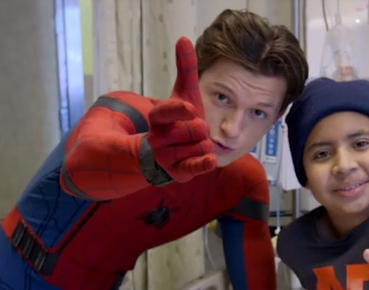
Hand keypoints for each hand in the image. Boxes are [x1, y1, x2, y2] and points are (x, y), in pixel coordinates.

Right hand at [147, 37, 215, 182]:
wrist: (173, 149)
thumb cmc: (181, 118)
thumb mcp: (185, 93)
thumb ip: (186, 69)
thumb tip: (184, 38)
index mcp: (158, 118)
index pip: (162, 113)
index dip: (176, 111)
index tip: (191, 108)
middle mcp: (158, 138)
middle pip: (188, 132)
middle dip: (199, 129)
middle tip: (200, 128)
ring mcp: (166, 157)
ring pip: (196, 148)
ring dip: (203, 144)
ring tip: (197, 142)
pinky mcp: (177, 173)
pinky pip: (192, 168)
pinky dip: (202, 163)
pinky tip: (211, 158)